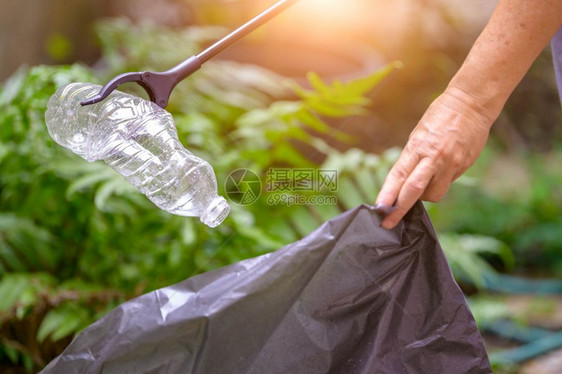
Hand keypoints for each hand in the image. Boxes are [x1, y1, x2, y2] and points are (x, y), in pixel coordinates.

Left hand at [375, 87, 494, 228]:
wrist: (472, 103)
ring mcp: (450, 164)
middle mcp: (434, 158)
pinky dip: (439, 184)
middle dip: (399, 210)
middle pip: (414, 191)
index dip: (388, 195)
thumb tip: (405, 181)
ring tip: (422, 184)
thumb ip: (412, 159)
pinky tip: (440, 171)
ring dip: (423, 197)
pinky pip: (447, 184)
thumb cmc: (439, 116)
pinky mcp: (463, 167)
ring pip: (433, 194)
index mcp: (418, 147)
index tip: (379, 209)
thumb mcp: (418, 134)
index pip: (399, 175)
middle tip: (388, 223)